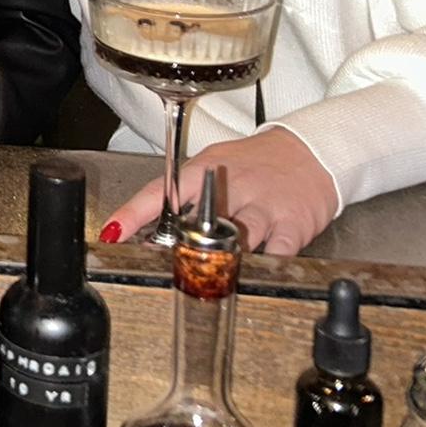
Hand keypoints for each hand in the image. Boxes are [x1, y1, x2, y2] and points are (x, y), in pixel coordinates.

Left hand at [100, 126, 338, 256]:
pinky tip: (253, 276)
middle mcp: (231, 186)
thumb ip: (187, 194)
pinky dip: (263, 268)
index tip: (114, 232)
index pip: (160, 191)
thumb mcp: (215, 165)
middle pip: (199, 221)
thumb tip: (151, 226)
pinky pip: (277, 253)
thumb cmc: (256, 162)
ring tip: (209, 275)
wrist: (311, 150)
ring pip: (238, 237)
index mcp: (204, 170)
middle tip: (166, 266)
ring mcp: (263, 205)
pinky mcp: (293, 224)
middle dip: (181, 247)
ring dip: (222, 259)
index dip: (133, 212)